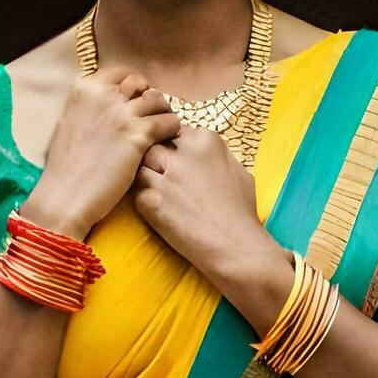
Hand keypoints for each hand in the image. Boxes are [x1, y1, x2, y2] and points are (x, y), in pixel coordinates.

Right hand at [21, 66, 180, 238]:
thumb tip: (113, 101)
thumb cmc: (66, 166)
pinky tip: (165, 144)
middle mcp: (104, 95)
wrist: (65, 195)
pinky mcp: (139, 135)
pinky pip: (170, 122)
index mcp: (85, 89)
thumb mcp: (71, 123)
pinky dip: (172, 131)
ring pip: (160, 101)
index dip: (133, 88)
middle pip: (142, 85)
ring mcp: (122, 114)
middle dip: (149, 99)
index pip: (122, 73)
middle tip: (150, 118)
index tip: (136, 103)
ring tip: (160, 133)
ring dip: (163, 115)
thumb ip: (91, 107)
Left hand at [129, 122, 274, 282]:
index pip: (173, 130)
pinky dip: (145, 199)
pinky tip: (161, 210)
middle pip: (153, 144)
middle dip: (156, 159)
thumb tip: (200, 150)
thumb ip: (214, 154)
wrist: (234, 246)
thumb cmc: (241, 211)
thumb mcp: (237, 169)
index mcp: (205, 140)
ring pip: (140, 166)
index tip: (176, 161)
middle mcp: (182, 154)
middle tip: (165, 178)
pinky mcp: (149, 201)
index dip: (172, 148)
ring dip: (147, 178)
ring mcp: (163, 177)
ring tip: (163, 194)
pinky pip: (137, 191)